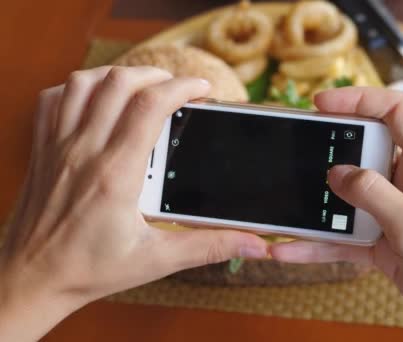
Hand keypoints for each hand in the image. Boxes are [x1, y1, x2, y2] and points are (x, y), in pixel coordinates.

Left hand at [0, 66, 267, 340]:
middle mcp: (84, 152)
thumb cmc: (88, 271)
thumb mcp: (157, 260)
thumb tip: (253, 243)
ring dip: (118, 75)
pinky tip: (97, 99)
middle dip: (156, 75)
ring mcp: (58, 147)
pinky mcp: (42, 150)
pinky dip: (78, 88)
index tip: (202, 89)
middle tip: (177, 88)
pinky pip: (53, 98)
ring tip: (142, 87)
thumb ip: (209, 247)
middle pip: (120, 83)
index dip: (182, 87)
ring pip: (84, 82)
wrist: (31, 279)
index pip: (150, 107)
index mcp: (116, 175)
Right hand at [270, 88, 402, 341]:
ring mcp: (396, 216)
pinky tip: (293, 250)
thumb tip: (337, 173)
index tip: (323, 103)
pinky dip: (321, 245)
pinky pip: (346, 238)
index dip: (361, 99)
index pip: (397, 112)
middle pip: (364, 153)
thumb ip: (374, 195)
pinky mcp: (386, 246)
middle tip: (300, 158)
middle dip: (331, 155)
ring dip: (320, 207)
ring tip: (288, 210)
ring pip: (350, 200)